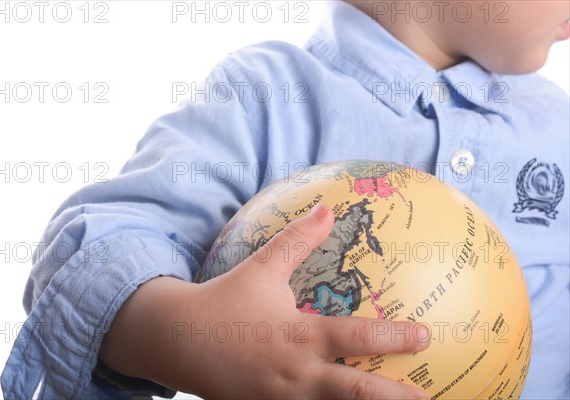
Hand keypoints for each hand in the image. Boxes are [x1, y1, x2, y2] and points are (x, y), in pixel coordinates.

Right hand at [100, 204, 430, 398]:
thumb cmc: (224, 301)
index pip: (357, 337)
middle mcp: (297, 373)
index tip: (425, 336)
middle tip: (426, 397)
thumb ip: (298, 240)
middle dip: (394, 398)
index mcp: (300, 335)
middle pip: (356, 393)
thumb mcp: (262, 267)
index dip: (395, 337)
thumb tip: (327, 208)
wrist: (178, 340)